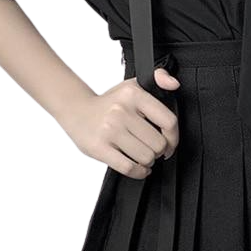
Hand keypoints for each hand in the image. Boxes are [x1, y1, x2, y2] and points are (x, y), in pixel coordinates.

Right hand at [65, 67, 180, 178]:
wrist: (76, 110)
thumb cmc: (109, 102)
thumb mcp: (133, 85)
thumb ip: (159, 78)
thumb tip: (174, 84)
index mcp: (133, 95)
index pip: (168, 121)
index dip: (174, 137)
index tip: (170, 142)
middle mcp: (121, 111)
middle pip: (158, 144)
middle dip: (159, 151)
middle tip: (153, 149)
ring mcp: (109, 131)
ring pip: (146, 157)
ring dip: (149, 161)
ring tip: (144, 156)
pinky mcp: (99, 148)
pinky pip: (129, 167)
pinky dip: (139, 172)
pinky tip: (139, 168)